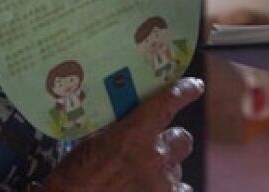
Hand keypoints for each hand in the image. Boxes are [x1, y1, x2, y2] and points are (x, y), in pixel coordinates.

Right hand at [40, 77, 204, 191]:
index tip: (194, 86)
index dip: (185, 92)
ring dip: (165, 170)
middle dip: (171, 142)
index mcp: (134, 134)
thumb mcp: (92, 143)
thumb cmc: (74, 177)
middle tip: (155, 148)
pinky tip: (152, 190)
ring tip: (145, 177)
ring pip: (178, 169)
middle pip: (182, 140)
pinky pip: (180, 191)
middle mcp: (154, 156)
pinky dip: (170, 190)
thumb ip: (118, 130)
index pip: (168, 102)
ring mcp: (162, 183)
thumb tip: (130, 120)